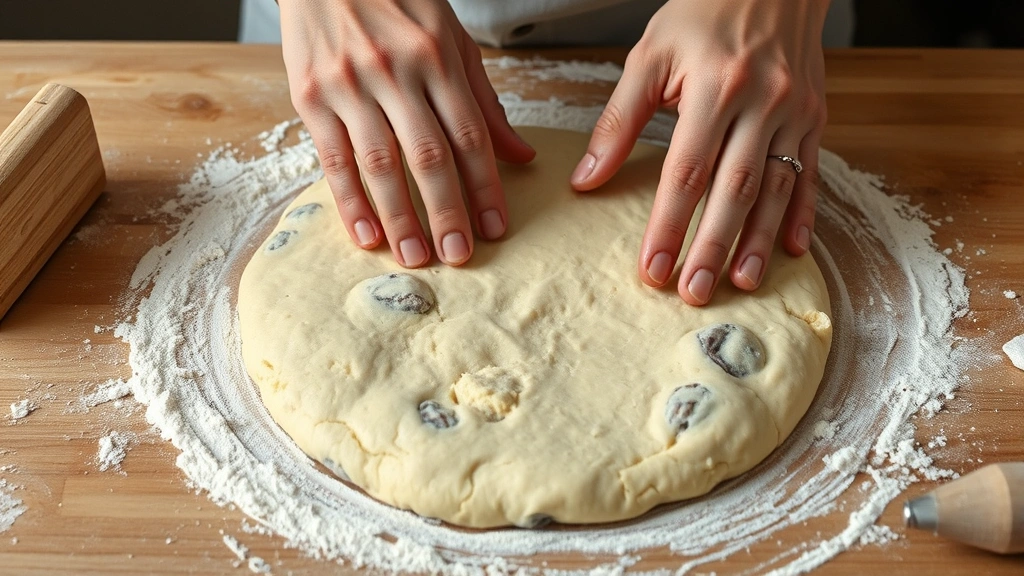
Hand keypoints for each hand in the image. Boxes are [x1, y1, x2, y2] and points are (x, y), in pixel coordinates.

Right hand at [280, 0, 534, 266]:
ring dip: (400, 218)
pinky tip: (367, 235)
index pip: (469, 134)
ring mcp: (348, 84)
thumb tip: (520, 155)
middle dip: (447, 212)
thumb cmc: (395, 1)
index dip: (485, 187)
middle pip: (428, 156)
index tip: (495, 228)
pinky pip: (333, 159)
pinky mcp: (310, 95)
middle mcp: (394, 71)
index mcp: (436, 56)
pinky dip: (351, 202)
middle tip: (459, 256)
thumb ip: (483, 100)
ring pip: (380, 164)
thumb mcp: (450, 38)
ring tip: (415, 257)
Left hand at [571, 0, 828, 304]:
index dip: (667, 225)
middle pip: (733, 190)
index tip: (652, 269)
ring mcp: (795, 113)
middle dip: (711, 246)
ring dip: (757, 241)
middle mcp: (761, 103)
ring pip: (775, 189)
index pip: (685, 172)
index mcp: (715, 87)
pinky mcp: (815, 118)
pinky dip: (802, 215)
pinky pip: (811, 174)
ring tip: (739, 283)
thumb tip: (587, 180)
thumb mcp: (650, 55)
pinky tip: (792, 250)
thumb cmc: (704, 13)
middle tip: (693, 293)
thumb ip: (619, 120)